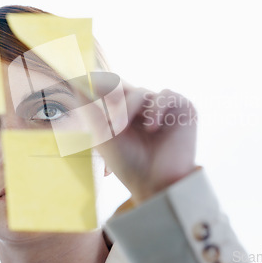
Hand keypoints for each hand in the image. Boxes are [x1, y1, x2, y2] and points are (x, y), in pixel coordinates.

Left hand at [80, 77, 197, 203]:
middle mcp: (142, 107)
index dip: (100, 86)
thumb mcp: (103, 135)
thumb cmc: (128, 164)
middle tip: (106, 118)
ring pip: (141, 92)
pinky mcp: (182, 108)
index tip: (89, 89)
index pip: (110, 87)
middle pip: (124, 86)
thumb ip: (91, 108)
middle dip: (112, 99)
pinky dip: (156, 107)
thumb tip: (79, 79)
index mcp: (123, 111)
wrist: (155, 183)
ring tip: (120, 128)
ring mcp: (162, 108)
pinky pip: (166, 95)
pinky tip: (151, 127)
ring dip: (129, 107)